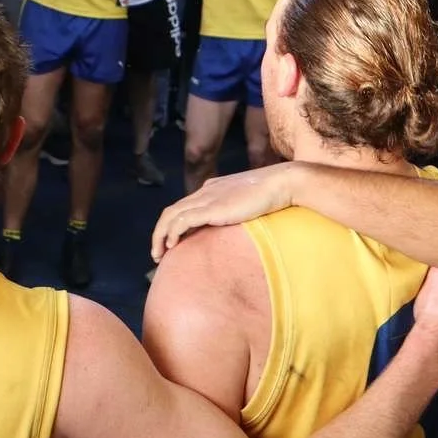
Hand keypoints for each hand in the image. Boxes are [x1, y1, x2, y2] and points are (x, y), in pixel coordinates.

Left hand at [151, 163, 299, 259]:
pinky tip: (172, 245)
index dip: (172, 225)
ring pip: (171, 216)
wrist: (280, 183)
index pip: (183, 207)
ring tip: (159, 254)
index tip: (170, 244)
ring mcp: (207, 199)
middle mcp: (204, 192)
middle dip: (160, 233)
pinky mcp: (212, 208)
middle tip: (157, 253)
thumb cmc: (270, 194)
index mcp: (211, 189)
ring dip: (161, 236)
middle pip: (171, 211)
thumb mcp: (245, 202)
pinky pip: (182, 220)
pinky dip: (172, 233)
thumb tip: (231, 225)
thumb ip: (234, 210)